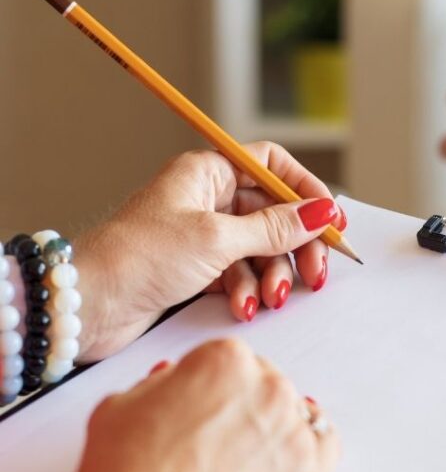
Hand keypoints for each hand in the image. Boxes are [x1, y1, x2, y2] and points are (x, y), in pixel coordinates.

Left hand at [75, 143, 341, 361]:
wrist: (87, 305)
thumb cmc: (140, 258)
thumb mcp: (218, 239)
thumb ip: (276, 228)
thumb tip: (323, 212)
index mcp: (208, 173)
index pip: (272, 166)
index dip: (306, 190)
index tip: (331, 218)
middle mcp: (207, 198)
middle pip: (273, 212)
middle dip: (296, 244)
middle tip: (317, 272)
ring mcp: (202, 234)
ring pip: (260, 248)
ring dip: (272, 274)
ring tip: (272, 297)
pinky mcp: (196, 268)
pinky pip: (240, 272)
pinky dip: (247, 290)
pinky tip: (243, 306)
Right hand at [75, 338, 339, 471]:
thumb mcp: (119, 410)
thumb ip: (157, 386)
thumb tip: (174, 382)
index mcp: (226, 361)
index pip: (228, 361)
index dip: (207, 388)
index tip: (196, 411)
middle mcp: (270, 389)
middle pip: (265, 387)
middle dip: (242, 410)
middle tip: (214, 446)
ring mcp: (297, 435)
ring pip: (296, 418)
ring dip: (274, 433)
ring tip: (242, 466)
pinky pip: (326, 450)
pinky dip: (310, 453)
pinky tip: (288, 464)